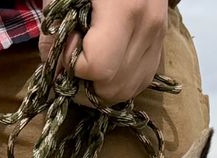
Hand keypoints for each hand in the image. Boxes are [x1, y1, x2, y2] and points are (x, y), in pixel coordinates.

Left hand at [38, 0, 166, 104]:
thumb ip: (54, 31)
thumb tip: (56, 67)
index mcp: (124, 9)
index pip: (98, 66)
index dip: (73, 65)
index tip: (67, 43)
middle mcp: (148, 25)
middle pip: (113, 86)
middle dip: (84, 82)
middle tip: (74, 58)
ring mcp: (159, 34)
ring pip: (128, 88)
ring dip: (101, 86)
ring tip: (88, 62)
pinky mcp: (162, 41)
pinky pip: (140, 79)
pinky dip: (119, 80)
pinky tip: (106, 64)